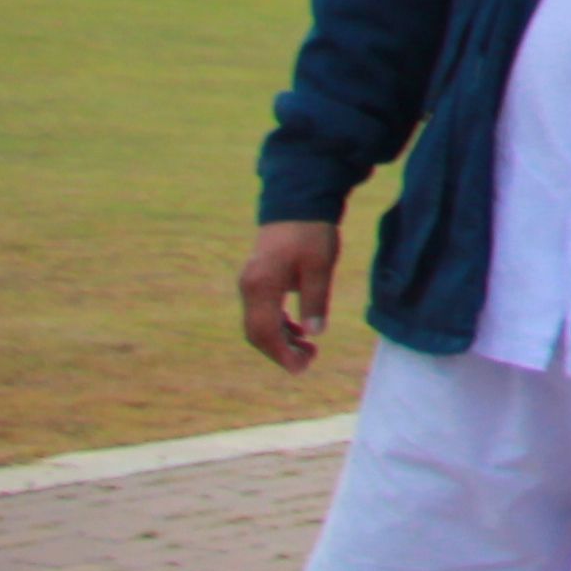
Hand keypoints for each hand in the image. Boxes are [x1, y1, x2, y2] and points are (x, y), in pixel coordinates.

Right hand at [238, 219, 340, 371]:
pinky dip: (280, 325)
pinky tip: (299, 332)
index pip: (264, 331)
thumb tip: (314, 334)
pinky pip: (265, 311)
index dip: (281, 353)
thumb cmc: (311, 231)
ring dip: (282, 339)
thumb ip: (315, 299)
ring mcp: (252, 284)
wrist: (298, 201)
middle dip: (281, 351)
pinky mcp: (260, 280)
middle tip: (308, 362)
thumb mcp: (320, 265)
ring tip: (309, 350)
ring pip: (260, 323)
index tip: (300, 368)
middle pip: (258, 332)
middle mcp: (250, 287)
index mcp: (260, 286)